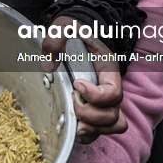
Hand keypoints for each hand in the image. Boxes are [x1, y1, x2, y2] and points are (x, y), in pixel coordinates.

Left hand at [40, 16, 126, 142]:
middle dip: (90, 115)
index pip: (113, 93)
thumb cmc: (72, 32)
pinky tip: (73, 130)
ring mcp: (103, 100)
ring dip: (92, 129)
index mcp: (107, 70)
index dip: (95, 96)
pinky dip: (88, 135)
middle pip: (113, 115)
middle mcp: (110, 87)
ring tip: (74, 124)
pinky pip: (99, 130)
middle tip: (72, 102)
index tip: (76, 84)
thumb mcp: (63, 27)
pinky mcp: (93, 107)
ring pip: (111, 125)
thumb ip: (56, 40)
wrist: (73, 35)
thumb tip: (49, 65)